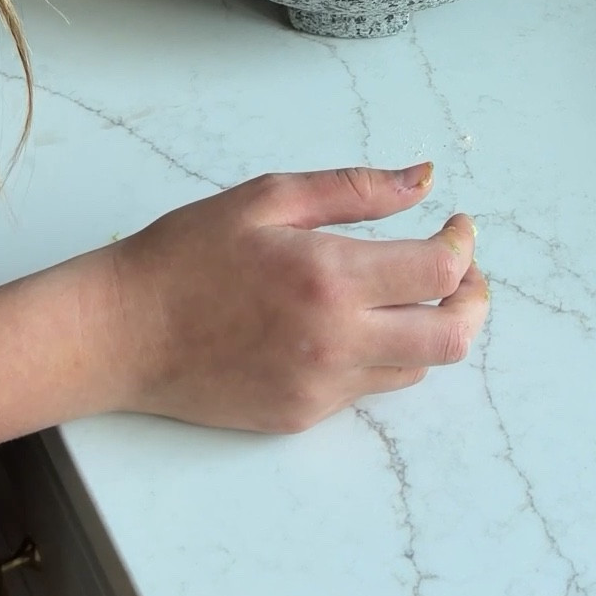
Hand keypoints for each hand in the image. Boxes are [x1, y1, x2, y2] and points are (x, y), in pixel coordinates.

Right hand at [109, 165, 487, 433]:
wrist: (122, 331)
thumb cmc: (188, 254)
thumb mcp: (269, 198)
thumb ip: (355, 189)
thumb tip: (424, 178)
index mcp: (330, 277)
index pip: (440, 271)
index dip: (463, 245)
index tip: (455, 223)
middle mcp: (336, 341)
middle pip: (452, 337)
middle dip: (473, 300)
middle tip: (461, 271)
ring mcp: (321, 388)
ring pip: (416, 369)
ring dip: (429, 328)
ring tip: (405, 292)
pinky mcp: (301, 417)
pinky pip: (368, 388)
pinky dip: (380, 355)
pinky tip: (352, 323)